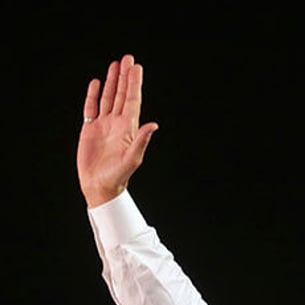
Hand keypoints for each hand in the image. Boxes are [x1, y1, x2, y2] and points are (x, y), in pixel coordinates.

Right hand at [77, 54, 158, 207]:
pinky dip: (93, 95)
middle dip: (125, 77)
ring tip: (114, 65)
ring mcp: (103, 125)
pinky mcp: (90, 129)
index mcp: (128, 128)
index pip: (132, 100)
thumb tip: (154, 125)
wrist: (100, 186)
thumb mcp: (133, 158)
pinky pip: (91, 107)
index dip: (134, 84)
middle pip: (121, 94)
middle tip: (128, 58)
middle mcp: (117, 123)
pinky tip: (95, 83)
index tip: (136, 67)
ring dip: (111, 81)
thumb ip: (142, 140)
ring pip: (108, 97)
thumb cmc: (119, 175)